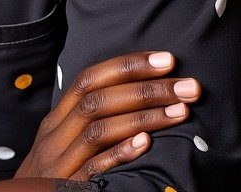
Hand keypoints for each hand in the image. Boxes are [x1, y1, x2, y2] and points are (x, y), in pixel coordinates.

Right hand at [15, 51, 200, 181]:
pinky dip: (119, 153)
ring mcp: (59, 163)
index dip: (127, 66)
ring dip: (143, 117)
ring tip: (181, 111)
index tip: (166, 60)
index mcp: (56, 120)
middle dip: (146, 88)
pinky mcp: (67, 188)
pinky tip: (146, 144)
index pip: (89, 79)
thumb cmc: (52, 177)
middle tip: (188, 86)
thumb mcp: (62, 144)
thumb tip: (134, 98)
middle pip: (98, 100)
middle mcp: (55, 136)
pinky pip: (94, 168)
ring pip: (98, 129)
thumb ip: (87, 124)